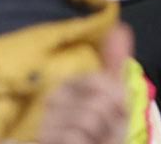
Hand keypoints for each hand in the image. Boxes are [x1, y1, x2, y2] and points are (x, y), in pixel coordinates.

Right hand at [36, 23, 131, 143]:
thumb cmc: (102, 133)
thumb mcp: (114, 99)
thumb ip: (114, 64)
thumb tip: (120, 28)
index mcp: (68, 85)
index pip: (100, 81)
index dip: (117, 102)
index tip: (115, 114)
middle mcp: (51, 99)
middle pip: (98, 103)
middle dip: (110, 123)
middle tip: (104, 133)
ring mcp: (44, 122)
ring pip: (87, 121)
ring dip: (100, 138)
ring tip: (94, 142)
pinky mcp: (40, 140)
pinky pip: (73, 137)